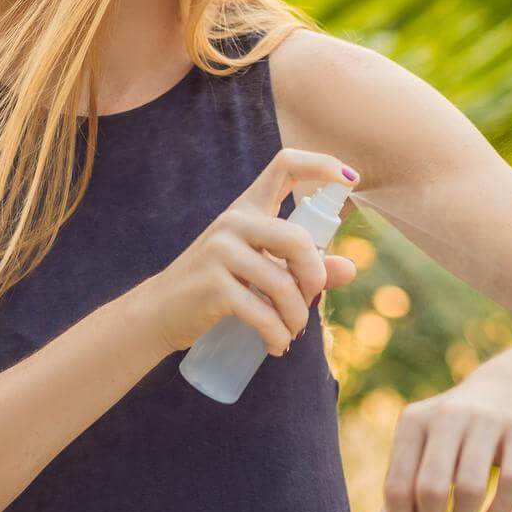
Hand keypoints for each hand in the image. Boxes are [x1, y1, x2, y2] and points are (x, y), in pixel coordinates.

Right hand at [141, 147, 358, 356]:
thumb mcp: (260, 269)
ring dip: (297, 317)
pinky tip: (276, 346)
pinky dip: (277, 335)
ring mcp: (221, 251)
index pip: (286, 166)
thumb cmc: (216, 287)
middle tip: (311, 301)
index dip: (323, 165)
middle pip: (298, 239)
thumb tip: (351, 269)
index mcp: (248, 208)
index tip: (351, 179)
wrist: (160, 312)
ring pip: (283, 283)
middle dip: (316, 277)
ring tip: (292, 333)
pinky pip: (263, 313)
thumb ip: (302, 267)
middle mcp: (234, 222)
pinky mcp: (213, 285)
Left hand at [368, 369, 511, 511]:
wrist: (508, 388)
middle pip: (430, 488)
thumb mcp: (421, 453)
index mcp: (413, 422)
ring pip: (470, 487)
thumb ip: (399, 495)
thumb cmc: (452, 434)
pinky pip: (511, 483)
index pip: (396, 486)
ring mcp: (487, 420)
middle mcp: (447, 415)